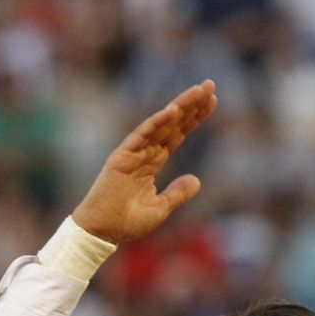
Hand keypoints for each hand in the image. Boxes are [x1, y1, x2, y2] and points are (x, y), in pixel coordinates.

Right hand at [71, 80, 216, 243]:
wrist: (102, 231)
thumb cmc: (126, 222)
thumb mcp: (161, 208)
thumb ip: (177, 193)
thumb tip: (197, 180)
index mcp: (152, 162)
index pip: (177, 134)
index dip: (194, 118)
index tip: (212, 101)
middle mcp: (144, 152)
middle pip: (172, 124)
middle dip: (191, 104)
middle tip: (210, 84)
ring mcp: (133, 152)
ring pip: (160, 124)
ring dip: (180, 107)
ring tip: (199, 91)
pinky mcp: (122, 156)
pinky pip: (141, 135)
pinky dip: (156, 122)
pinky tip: (173, 111)